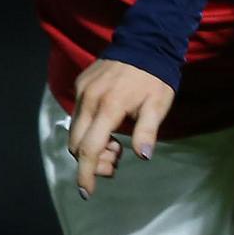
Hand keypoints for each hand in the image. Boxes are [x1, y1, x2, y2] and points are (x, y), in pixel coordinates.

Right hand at [68, 59, 174, 196]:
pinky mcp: (81, 85)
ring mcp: (82, 91)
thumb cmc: (155, 77)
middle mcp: (89, 99)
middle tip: (116, 162)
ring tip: (116, 145)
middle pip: (77, 144)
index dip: (87, 173)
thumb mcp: (158, 105)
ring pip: (75, 131)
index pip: (90, 149)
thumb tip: (143, 156)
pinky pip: (78, 116)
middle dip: (92, 162)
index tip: (87, 192)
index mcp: (108, 107)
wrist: (145, 42)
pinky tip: (108, 129)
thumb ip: (148, 131)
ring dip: (91, 147)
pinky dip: (89, 130)